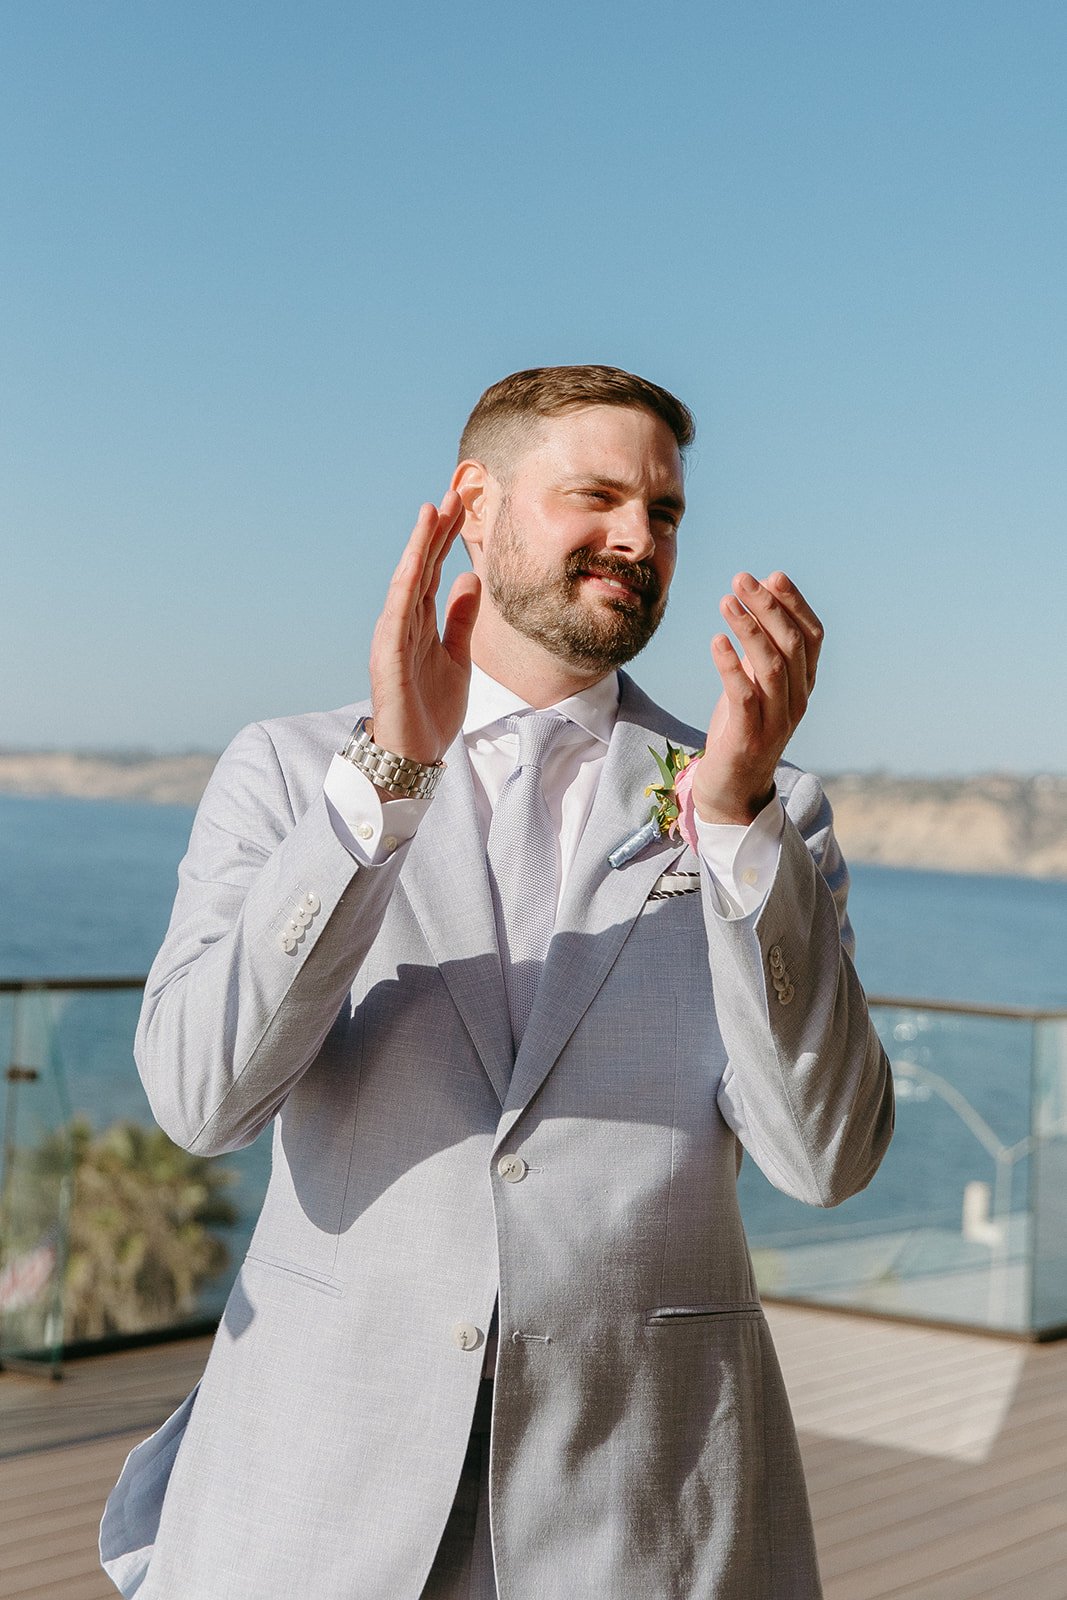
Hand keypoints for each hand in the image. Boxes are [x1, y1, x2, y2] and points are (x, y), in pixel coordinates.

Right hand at [368, 491, 480, 765]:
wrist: (414, 755)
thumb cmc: (431, 710)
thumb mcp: (458, 656)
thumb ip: (461, 619)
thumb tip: (471, 578)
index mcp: (420, 624)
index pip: (434, 572)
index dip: (446, 539)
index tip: (462, 505)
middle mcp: (403, 625)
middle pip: (421, 568)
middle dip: (436, 530)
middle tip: (453, 491)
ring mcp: (392, 639)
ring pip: (407, 584)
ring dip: (419, 547)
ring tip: (432, 512)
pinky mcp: (387, 659)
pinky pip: (397, 618)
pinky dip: (405, 588)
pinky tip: (415, 563)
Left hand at [692, 571, 822, 825]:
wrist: (731, 790)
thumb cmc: (741, 729)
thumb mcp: (755, 684)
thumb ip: (762, 648)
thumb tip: (761, 597)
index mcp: (804, 686)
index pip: (811, 637)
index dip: (795, 605)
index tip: (772, 576)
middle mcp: (797, 702)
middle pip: (792, 645)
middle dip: (769, 607)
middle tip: (741, 579)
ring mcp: (776, 721)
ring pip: (772, 667)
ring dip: (749, 629)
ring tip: (726, 601)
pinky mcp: (749, 737)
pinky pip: (744, 696)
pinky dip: (730, 666)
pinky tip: (716, 641)